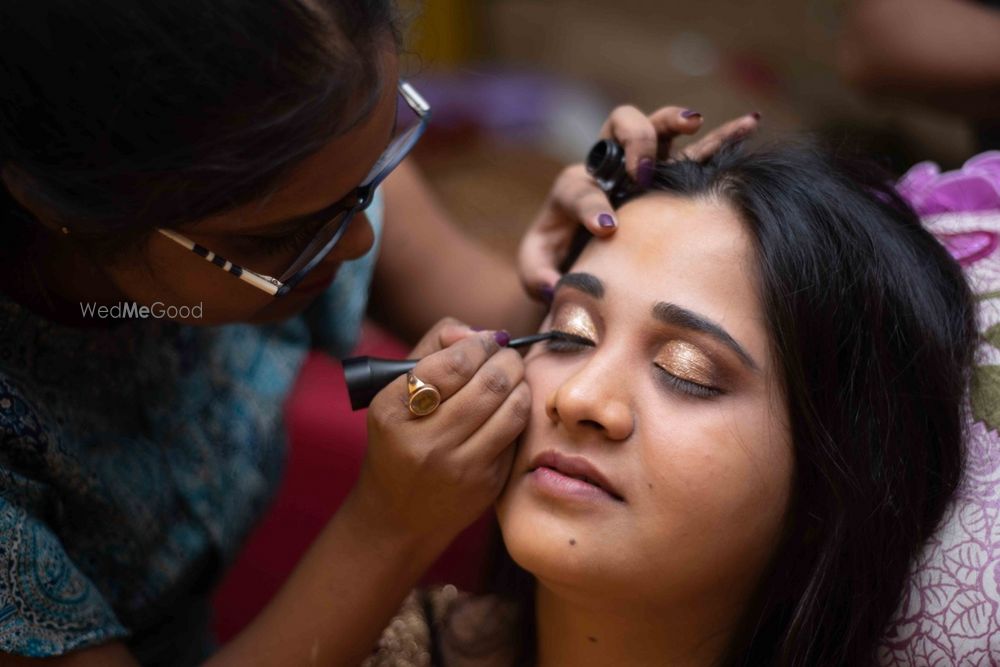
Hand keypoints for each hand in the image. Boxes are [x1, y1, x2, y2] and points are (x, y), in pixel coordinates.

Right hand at [353, 318, 527, 545]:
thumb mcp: (396, 392)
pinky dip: (519, 411)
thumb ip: (433, 348)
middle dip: (507, 359)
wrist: (398, 514)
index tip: (487, 340)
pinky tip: (510, 406)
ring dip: (520, 382)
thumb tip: (475, 333)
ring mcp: (458, 466)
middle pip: (490, 383)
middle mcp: (424, 441)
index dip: (479, 344)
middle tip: (506, 354)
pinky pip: (517, 434)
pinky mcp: (486, 484)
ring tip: (512, 376)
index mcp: (393, 411)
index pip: (452, 365)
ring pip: (512, 407)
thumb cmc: (400, 439)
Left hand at [517, 107, 759, 298]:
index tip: (607, 227)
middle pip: (617, 126)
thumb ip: (537, 275)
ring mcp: (640, 169)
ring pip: (657, 127)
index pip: (578, 187)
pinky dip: (723, 136)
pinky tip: (750, 124)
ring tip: (694, 122)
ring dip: (674, 121)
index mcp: (571, 191)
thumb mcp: (536, 271)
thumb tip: (555, 284)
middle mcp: (606, 169)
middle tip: (644, 172)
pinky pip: (699, 150)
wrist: (575, 257)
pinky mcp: (671, 179)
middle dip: (634, 141)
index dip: (592, 203)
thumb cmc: (554, 263)